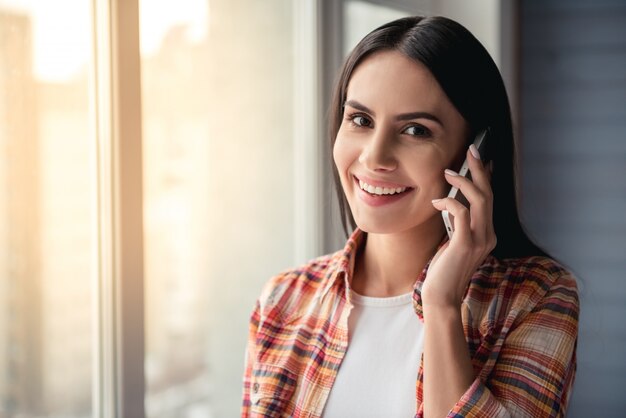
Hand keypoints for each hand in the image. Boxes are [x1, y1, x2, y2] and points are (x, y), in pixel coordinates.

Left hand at [423, 144, 496, 306]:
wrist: (442, 296)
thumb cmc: (444, 270)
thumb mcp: (454, 242)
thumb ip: (458, 225)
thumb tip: (451, 202)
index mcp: (487, 234)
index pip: (490, 200)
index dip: (486, 177)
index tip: (482, 159)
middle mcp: (488, 235)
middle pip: (489, 195)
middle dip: (480, 170)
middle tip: (471, 150)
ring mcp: (480, 240)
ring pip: (480, 201)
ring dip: (465, 182)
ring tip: (448, 172)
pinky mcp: (466, 244)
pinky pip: (462, 214)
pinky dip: (450, 203)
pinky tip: (437, 202)